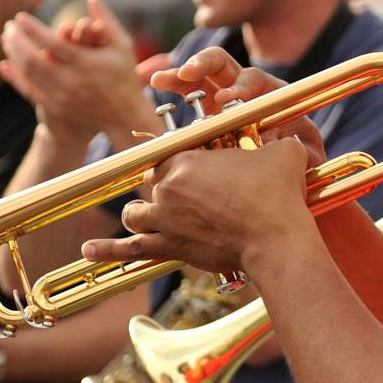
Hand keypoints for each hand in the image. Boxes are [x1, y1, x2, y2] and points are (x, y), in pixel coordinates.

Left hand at [0, 0, 154, 143]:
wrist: (124, 117)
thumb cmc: (124, 76)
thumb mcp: (122, 46)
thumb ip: (106, 20)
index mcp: (86, 63)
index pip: (52, 42)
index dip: (32, 29)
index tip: (19, 17)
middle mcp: (71, 81)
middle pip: (33, 59)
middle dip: (17, 40)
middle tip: (8, 26)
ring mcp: (61, 96)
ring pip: (28, 74)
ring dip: (13, 54)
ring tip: (6, 38)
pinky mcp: (55, 107)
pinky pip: (29, 91)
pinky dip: (15, 77)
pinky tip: (5, 64)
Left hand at [84, 138, 315, 272]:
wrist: (275, 238)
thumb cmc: (278, 194)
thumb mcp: (280, 154)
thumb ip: (280, 139)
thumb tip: (294, 131)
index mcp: (186, 160)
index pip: (166, 156)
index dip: (176, 162)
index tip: (186, 166)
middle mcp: (168, 188)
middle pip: (151, 184)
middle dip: (163, 189)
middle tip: (185, 196)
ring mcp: (165, 219)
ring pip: (135, 213)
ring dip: (139, 213)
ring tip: (144, 214)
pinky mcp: (169, 247)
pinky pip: (131, 249)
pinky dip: (108, 249)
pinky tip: (88, 250)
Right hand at [146, 47, 326, 161]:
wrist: (283, 159)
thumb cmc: (296, 152)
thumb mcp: (306, 153)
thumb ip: (306, 150)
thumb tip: (290, 147)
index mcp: (268, 92)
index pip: (254, 80)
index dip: (241, 87)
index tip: (226, 99)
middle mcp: (243, 85)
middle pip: (222, 62)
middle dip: (204, 64)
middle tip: (188, 74)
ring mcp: (221, 91)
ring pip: (200, 70)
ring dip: (181, 71)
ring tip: (160, 79)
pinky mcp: (204, 103)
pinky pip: (185, 87)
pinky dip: (170, 82)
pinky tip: (154, 81)